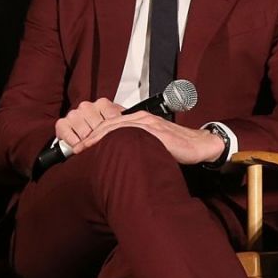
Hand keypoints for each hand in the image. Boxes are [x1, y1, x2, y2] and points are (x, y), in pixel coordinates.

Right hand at [54, 98, 122, 150]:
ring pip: (84, 131)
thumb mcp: (119, 123)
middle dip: (102, 137)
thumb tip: (142, 122)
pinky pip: (67, 133)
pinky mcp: (62, 123)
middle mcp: (87, 107)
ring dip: (88, 141)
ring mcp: (74, 114)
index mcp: (103, 104)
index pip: (113, 116)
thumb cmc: (103, 130)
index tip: (117, 136)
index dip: (116, 130)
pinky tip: (78, 145)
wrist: (85, 137)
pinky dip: (74, 141)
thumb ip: (128, 121)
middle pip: (98, 125)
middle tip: (103, 143)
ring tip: (91, 144)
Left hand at [75, 111, 227, 163]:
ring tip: (85, 148)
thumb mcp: (155, 144)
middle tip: (76, 149)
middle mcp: (142, 119)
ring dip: (98, 138)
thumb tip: (121, 158)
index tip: (81, 147)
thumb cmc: (179, 147)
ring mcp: (149, 123)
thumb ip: (139, 145)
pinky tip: (107, 146)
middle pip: (110, 125)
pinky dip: (116, 138)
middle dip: (91, 136)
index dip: (95, 135)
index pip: (111, 126)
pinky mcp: (156, 131)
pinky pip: (131, 132)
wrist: (201, 145)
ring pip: (117, 127)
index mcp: (141, 121)